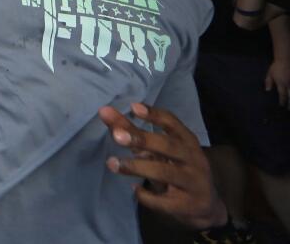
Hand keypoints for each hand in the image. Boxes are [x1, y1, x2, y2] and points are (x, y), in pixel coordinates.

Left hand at [99, 103, 226, 229]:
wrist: (207, 205)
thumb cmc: (177, 168)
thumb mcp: (159, 150)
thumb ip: (133, 132)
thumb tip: (105, 113)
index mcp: (187, 141)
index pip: (172, 123)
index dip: (154, 115)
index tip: (133, 107)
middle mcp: (194, 159)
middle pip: (168, 146)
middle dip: (142, 139)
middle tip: (116, 135)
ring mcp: (193, 182)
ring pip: (165, 172)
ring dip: (137, 167)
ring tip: (112, 163)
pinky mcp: (188, 204)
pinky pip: (165, 201)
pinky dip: (147, 196)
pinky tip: (135, 190)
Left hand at [266, 59, 289, 107]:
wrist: (285, 59)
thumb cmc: (276, 67)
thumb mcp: (270, 74)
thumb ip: (268, 82)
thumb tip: (267, 90)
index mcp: (281, 83)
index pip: (282, 95)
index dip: (282, 101)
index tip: (281, 106)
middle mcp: (289, 84)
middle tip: (289, 109)